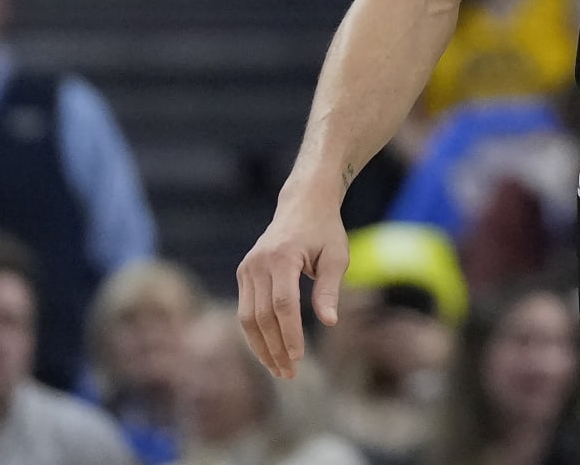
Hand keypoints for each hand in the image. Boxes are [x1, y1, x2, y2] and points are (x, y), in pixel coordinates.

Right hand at [236, 189, 348, 378]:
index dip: (290, 334)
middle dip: (275, 348)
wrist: (304, 204)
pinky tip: (269, 351)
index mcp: (282, 257)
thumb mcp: (336, 256)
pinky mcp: (243, 273)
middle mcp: (257, 264)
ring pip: (247, 317)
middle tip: (290, 374)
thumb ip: (330, 289)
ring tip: (278, 370)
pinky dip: (255, 333)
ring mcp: (247, 268)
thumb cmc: (326, 231)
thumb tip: (330, 323)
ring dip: (261, 347)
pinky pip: (245, 310)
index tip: (299, 358)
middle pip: (262, 316)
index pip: (283, 305)